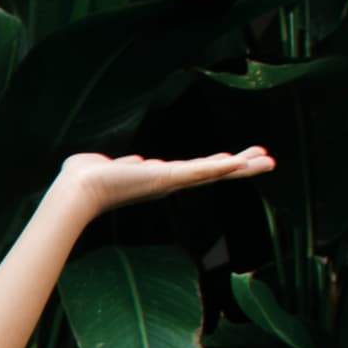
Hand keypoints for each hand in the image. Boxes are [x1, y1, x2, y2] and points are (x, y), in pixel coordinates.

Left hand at [54, 146, 274, 216]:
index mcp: (156, 178)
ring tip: (269, 161)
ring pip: (214, 172)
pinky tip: (246, 161)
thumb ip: (125, 163)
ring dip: (243, 165)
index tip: (234, 158)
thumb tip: (131, 161)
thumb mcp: (111, 165)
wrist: (78, 188)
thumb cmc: (83, 178)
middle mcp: (168, 182)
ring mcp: (171, 182)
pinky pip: (203, 170)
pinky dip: (224, 166)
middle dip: (239, 166)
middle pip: (211, 173)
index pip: (194, 170)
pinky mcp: (169, 178)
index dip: (215, 165)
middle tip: (267, 160)